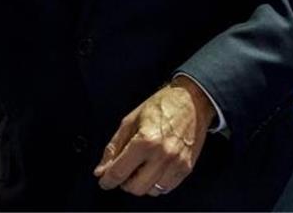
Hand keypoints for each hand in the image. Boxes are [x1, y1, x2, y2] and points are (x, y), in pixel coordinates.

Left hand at [93, 75, 212, 196]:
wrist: (191, 101)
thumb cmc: (161, 106)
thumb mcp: (130, 121)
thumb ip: (114, 147)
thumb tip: (102, 169)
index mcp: (144, 141)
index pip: (120, 172)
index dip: (107, 180)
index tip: (104, 182)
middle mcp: (162, 155)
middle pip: (135, 187)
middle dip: (124, 182)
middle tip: (123, 171)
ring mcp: (176, 163)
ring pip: (151, 191)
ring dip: (141, 184)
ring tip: (139, 168)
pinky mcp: (187, 168)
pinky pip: (166, 188)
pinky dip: (156, 184)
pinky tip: (153, 170)